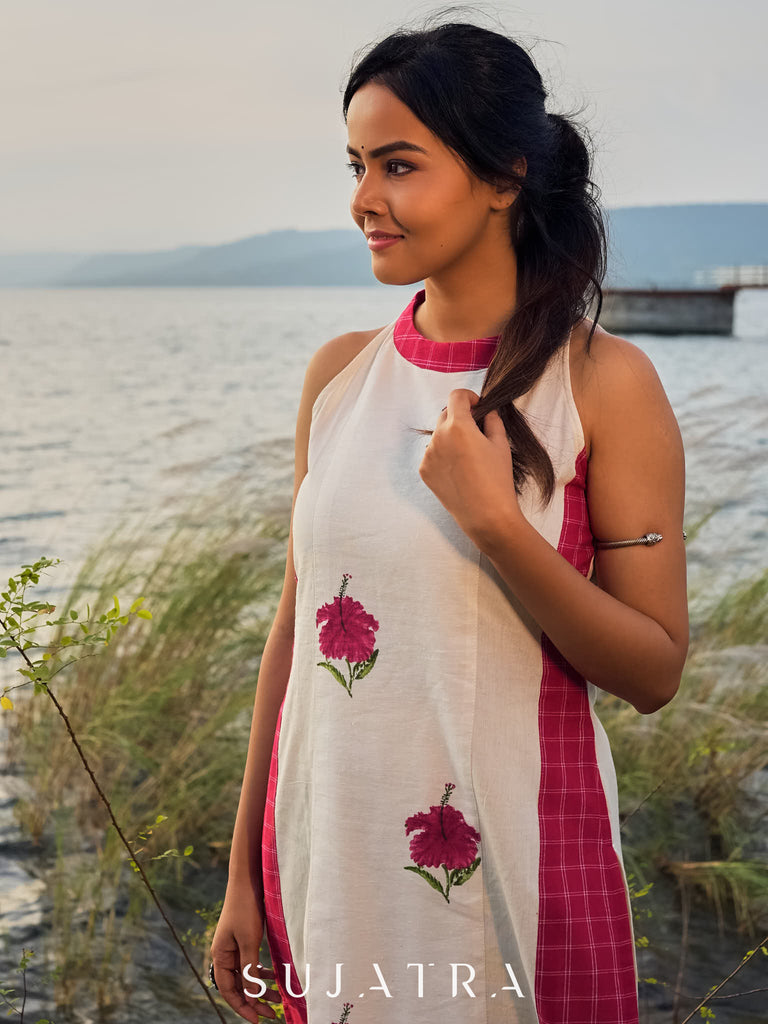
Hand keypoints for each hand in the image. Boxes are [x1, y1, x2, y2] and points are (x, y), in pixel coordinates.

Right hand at [209, 885, 280, 1020]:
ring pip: (246, 976)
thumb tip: (251, 996)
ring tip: (277, 998)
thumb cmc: (246, 908)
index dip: (242, 1007)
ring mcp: (234, 947)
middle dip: (253, 1001)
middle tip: (272, 1013)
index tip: (258, 1020)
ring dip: (259, 988)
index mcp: (220, 956)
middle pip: (237, 986)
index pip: (228, 991)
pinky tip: (273, 976)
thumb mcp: (249, 941)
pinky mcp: (245, 939)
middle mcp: (225, 954)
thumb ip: (249, 969)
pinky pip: (251, 963)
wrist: (248, 880)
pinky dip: (261, 972)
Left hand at [418, 389, 520, 548]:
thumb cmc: (498, 480)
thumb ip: (492, 420)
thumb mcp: (501, 444)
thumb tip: (486, 412)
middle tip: (476, 431)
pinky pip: (433, 453)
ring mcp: (428, 455)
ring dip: (451, 436)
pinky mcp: (424, 471)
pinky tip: (460, 470)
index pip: (456, 396)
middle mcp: (438, 437)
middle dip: (460, 417)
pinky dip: (444, 454)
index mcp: (458, 426)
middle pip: (446, 414)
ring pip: (439, 435)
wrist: (486, 515)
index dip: (469, 397)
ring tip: (469, 456)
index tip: (477, 406)